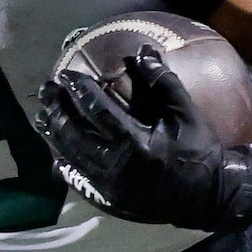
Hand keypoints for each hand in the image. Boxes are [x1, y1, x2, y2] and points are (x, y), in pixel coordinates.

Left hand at [35, 46, 251, 230]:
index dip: (79, 91)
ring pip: (72, 157)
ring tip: (42, 116)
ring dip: (54, 135)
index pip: (97, 111)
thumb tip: (142, 51)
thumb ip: (162, 82)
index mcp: (136, 143)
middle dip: (57, 110)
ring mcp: (110, 187)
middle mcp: (117, 167)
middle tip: (46, 91)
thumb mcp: (185, 114)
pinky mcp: (109, 200)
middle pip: (75, 134)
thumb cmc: (199, 151)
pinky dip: (65, 165)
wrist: (209, 195)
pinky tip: (55, 154)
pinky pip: (79, 181)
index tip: (66, 74)